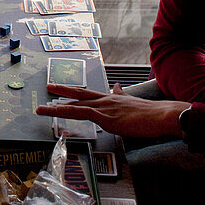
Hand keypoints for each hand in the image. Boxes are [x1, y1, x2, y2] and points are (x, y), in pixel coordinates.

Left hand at [35, 83, 189, 137]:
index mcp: (111, 98)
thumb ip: (122, 95)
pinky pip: (82, 113)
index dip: (74, 92)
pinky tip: (58, 112)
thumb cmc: (150, 113)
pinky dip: (67, 112)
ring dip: (56, 107)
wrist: (161, 115)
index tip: (63, 89)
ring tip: (42, 109)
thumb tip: (117, 87)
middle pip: (79, 95)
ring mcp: (104, 108)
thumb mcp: (132, 102)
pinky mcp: (106, 117)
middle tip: (48, 87)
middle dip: (62, 92)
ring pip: (75, 105)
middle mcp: (105, 100)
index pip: (89, 94)